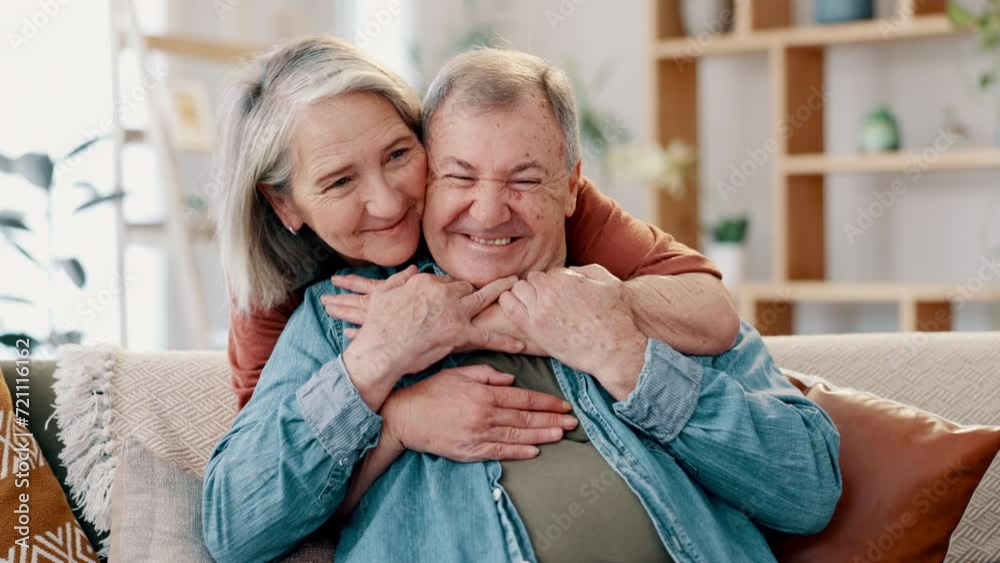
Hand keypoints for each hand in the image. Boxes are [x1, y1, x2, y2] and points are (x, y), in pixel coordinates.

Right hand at [337, 266, 523, 390]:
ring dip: (502, 292)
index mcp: (426, 282)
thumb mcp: (382, 294)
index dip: (451, 289)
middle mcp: (443, 292)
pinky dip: (506, 340)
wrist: (380, 348)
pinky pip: (489, 335)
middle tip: (498, 281)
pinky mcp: (459, 332)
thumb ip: (399, 280)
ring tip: (516, 288)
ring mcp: (454, 311)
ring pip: (484, 298)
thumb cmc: (377, 325)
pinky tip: (521, 344)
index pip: (446, 281)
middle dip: (480, 287)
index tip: (456, 294)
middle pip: (467, 286)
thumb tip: (412, 270)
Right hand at [382, 365, 577, 461]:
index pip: (523, 398)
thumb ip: (486, 374)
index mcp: (484, 393)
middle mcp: (485, 413)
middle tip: (572, 421)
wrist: (405, 417)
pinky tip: (535, 451)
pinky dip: (519, 452)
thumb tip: (511, 380)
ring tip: (562, 434)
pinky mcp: (469, 450)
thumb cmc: (430, 392)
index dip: (546, 402)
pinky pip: (499, 452)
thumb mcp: (458, 373)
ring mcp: (478, 434)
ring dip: (543, 435)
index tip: (563, 404)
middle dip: (552, 419)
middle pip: (526, 418)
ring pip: (517, 436)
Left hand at [498, 265, 646, 399]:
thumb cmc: (617, 318)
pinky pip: (509, 305)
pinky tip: (518, 308)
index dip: (557, 283)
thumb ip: (589, 271)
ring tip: (536, 307)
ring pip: (519, 288)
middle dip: (540, 287)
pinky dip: (509, 302)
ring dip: (526, 294)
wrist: (613, 350)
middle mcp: (551, 290)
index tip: (562, 296)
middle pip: (534, 278)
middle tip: (550, 302)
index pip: (552, 273)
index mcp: (568, 278)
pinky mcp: (533, 328)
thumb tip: (572, 270)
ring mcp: (540, 309)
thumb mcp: (611, 284)